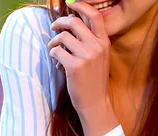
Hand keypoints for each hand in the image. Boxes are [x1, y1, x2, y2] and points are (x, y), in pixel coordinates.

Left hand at [48, 1, 112, 117]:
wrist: (95, 102)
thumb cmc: (94, 80)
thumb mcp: (99, 57)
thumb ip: (91, 41)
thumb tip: (74, 24)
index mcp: (104, 42)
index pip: (94, 15)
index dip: (81, 6)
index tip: (71, 4)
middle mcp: (96, 46)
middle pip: (73, 22)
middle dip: (59, 23)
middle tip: (53, 28)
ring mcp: (86, 56)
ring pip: (62, 37)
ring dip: (53, 42)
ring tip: (54, 49)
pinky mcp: (74, 66)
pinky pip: (56, 51)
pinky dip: (53, 55)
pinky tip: (57, 64)